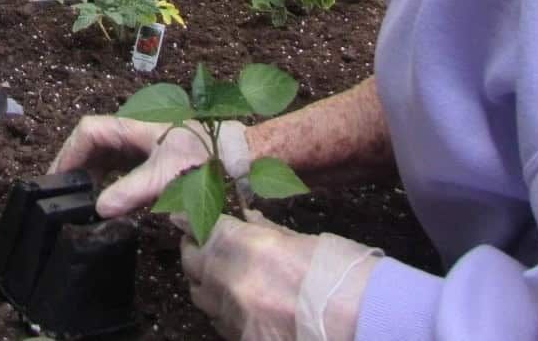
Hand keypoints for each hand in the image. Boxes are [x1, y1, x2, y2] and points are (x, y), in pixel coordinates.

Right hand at [49, 116, 248, 217]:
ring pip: (104, 157)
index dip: (68, 152)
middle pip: (92, 144)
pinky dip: (106, 184)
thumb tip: (99, 208)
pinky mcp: (150, 160)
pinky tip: (104, 204)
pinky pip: (118, 169)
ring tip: (77, 204)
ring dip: (89, 177)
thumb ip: (132, 190)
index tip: (57, 181)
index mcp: (134, 126)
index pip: (89, 130)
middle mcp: (134, 132)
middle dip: (75, 167)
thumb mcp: (166, 175)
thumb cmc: (203, 157)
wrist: (236, 157)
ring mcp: (142, 145)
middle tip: (62, 199)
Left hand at [179, 211, 380, 340]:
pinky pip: (220, 321)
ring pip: (201, 296)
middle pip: (194, 263)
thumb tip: (247, 219)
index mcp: (247, 248)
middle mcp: (231, 284)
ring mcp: (235, 318)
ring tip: (212, 268)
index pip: (204, 229)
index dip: (190, 219)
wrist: (357, 323)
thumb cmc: (337, 272)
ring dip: (203, 279)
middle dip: (193, 248)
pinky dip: (221, 307)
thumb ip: (267, 232)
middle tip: (196, 238)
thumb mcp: (302, 240)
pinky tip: (234, 300)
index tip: (180, 213)